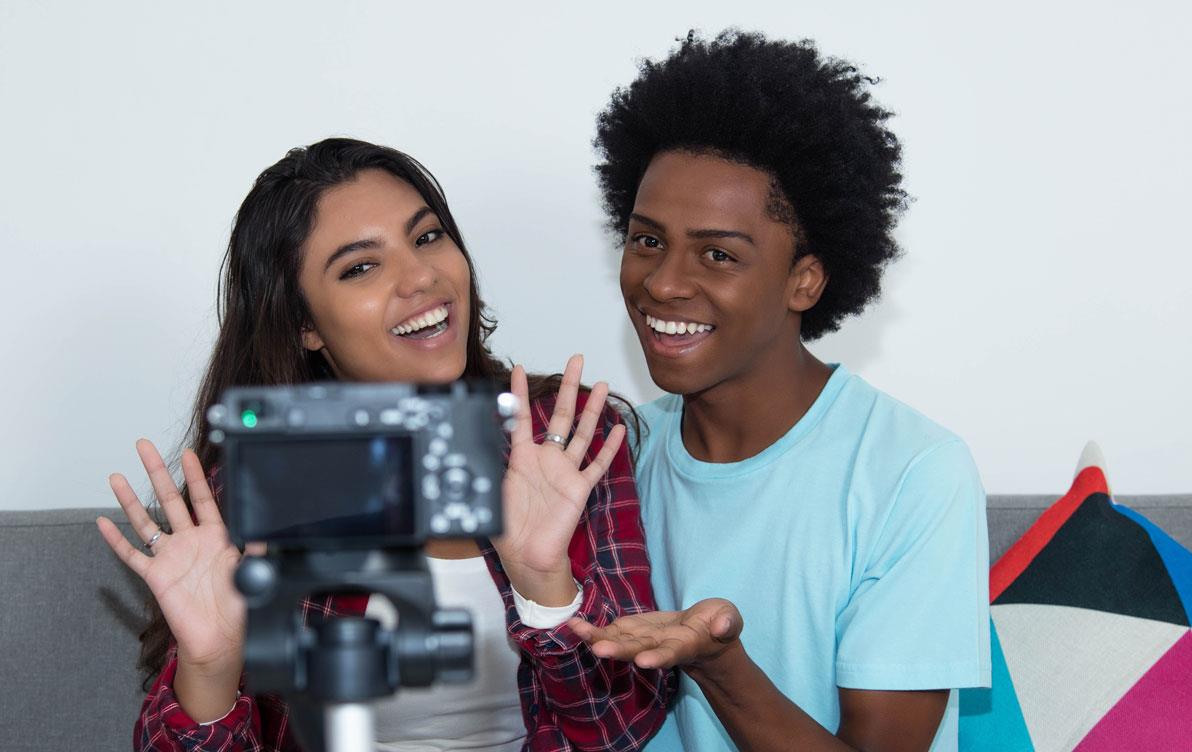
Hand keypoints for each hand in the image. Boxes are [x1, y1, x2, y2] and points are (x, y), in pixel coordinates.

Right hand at [96, 439, 248, 678]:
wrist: (222, 638)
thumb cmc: (240, 607)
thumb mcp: (254, 568)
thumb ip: (257, 543)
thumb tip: (268, 521)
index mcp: (216, 537)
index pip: (202, 498)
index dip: (195, 475)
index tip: (189, 453)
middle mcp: (190, 542)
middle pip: (170, 499)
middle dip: (157, 472)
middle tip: (144, 447)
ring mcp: (170, 557)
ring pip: (146, 521)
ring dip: (130, 499)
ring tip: (117, 477)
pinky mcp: (155, 576)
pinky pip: (131, 555)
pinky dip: (116, 539)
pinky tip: (103, 522)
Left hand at [493, 354, 626, 604]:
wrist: (528, 559)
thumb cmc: (509, 532)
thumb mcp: (491, 497)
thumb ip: (489, 470)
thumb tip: (474, 446)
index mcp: (520, 460)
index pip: (519, 419)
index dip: (518, 394)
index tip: (519, 369)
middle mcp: (545, 461)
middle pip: (559, 416)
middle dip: (568, 387)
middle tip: (576, 360)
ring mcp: (565, 473)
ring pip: (582, 433)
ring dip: (593, 410)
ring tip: (603, 384)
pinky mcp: (580, 488)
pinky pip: (597, 464)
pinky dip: (609, 448)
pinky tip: (618, 429)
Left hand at [568, 598, 743, 669]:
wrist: (703, 635)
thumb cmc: (718, 625)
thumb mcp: (729, 620)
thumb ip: (727, 623)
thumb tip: (722, 625)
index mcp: (685, 646)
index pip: (672, 653)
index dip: (658, 658)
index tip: (644, 662)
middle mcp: (660, 649)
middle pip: (638, 651)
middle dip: (619, 651)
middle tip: (600, 650)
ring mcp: (644, 641)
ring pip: (619, 642)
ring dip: (598, 639)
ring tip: (577, 631)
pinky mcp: (633, 632)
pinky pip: (611, 632)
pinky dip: (593, 630)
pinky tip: (572, 624)